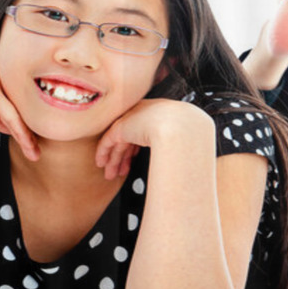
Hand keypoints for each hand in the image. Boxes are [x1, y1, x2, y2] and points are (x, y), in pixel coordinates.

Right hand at [0, 67, 40, 160]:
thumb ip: (3, 117)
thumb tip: (23, 130)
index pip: (20, 100)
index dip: (29, 121)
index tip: (36, 142)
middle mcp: (0, 73)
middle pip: (23, 105)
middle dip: (32, 129)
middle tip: (38, 151)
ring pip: (20, 112)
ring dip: (28, 136)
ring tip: (34, 154)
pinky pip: (11, 116)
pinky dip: (20, 133)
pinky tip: (26, 147)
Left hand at [94, 99, 212, 179]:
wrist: (179, 127)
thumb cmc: (186, 135)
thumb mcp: (180, 139)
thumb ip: (173, 146)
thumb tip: (179, 162)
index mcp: (159, 114)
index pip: (141, 131)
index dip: (135, 149)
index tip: (132, 161)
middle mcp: (144, 114)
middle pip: (129, 137)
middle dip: (122, 157)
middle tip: (119, 172)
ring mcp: (132, 118)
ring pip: (118, 141)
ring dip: (113, 159)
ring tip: (110, 174)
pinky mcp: (121, 126)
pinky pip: (108, 140)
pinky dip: (104, 153)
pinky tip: (102, 163)